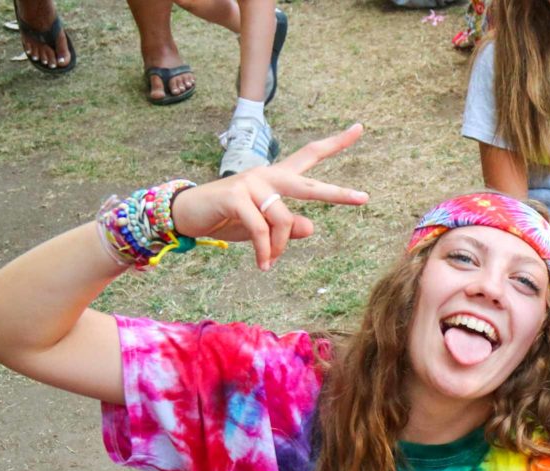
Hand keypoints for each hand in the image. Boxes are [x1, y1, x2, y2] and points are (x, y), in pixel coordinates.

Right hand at [172, 125, 369, 269]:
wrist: (186, 215)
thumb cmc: (228, 218)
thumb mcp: (264, 226)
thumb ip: (289, 225)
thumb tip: (311, 226)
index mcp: (278, 177)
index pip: (310, 155)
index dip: (336, 143)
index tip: (359, 128)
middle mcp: (268, 175)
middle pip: (309, 185)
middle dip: (337, 194)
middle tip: (363, 199)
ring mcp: (251, 183)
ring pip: (283, 219)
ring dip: (279, 246)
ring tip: (271, 261)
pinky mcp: (235, 196)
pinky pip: (260, 229)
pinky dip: (265, 250)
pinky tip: (263, 264)